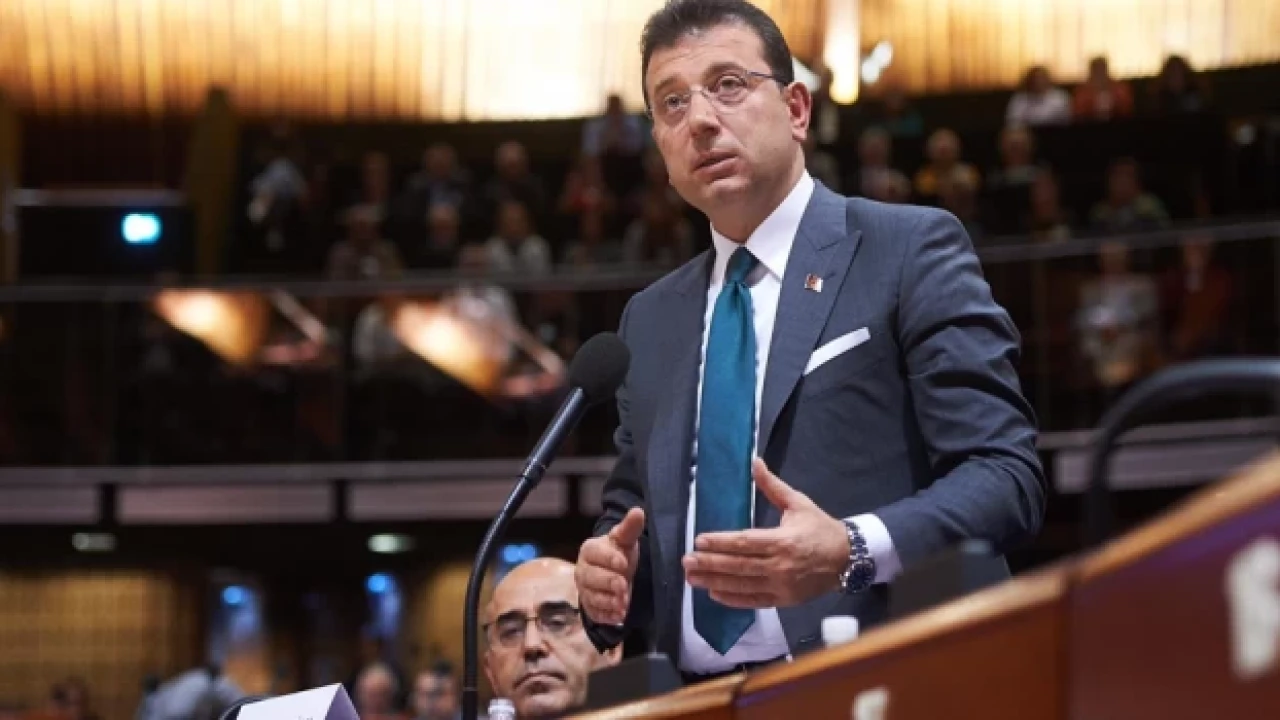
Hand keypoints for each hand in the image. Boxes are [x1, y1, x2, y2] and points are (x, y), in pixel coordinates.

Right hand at [576, 507, 644, 624]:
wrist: (613, 574)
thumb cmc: (618, 553)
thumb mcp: (625, 540)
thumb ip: (630, 527)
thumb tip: (638, 511)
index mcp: (590, 550)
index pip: (595, 553)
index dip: (609, 558)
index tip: (623, 563)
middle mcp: (582, 570)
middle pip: (591, 577)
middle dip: (608, 582)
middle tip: (623, 587)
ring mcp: (584, 590)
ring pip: (592, 597)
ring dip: (609, 602)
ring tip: (623, 605)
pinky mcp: (590, 607)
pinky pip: (595, 613)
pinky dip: (607, 616)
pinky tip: (619, 617)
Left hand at [684, 457, 849, 608]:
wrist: (848, 557)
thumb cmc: (820, 528)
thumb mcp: (798, 503)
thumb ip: (773, 486)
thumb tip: (755, 462)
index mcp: (783, 540)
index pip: (744, 542)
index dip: (720, 542)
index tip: (699, 540)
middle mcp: (780, 565)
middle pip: (738, 565)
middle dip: (710, 564)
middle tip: (686, 561)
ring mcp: (782, 586)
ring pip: (742, 584)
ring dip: (715, 582)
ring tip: (692, 579)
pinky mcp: (784, 600)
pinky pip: (754, 601)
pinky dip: (733, 599)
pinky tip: (714, 594)